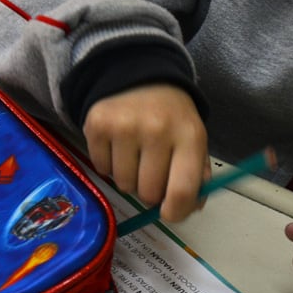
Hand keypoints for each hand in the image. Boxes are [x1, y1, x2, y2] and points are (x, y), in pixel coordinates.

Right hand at [83, 84, 209, 222]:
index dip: (175, 212)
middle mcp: (156, 130)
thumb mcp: (194, 141)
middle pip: (149, 192)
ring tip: (134, 158)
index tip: (168, 214)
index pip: (182, 190)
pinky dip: (109, 166)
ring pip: (123, 184)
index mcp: (189, 136)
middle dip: (150, 192)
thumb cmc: (171, 117)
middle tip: (151, 175)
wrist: (140, 78)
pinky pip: (101, 169)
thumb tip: (184, 209)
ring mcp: (123, 127)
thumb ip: (196, 177)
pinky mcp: (97, 125)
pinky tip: (117, 148)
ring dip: (128, 179)